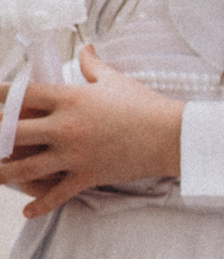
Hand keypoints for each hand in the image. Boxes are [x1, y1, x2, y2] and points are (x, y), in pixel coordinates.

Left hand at [0, 46, 182, 214]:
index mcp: (70, 98)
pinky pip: (55, 195)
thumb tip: (85, 47)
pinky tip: (27, 210)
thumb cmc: (145, 104)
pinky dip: (39, 206)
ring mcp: (73, 154)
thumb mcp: (115, 80)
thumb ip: (92, 64)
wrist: (172, 135)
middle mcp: (65, 127)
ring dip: (2, 172)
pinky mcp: (86, 176)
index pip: (21, 94)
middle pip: (10, 132)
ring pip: (22, 169)